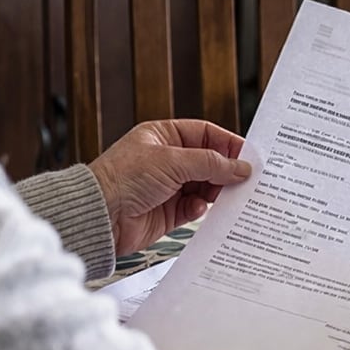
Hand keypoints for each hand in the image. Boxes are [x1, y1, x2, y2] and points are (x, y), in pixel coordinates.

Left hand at [88, 120, 251, 254]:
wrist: (100, 215)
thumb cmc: (124, 178)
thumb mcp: (172, 161)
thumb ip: (210, 163)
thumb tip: (241, 166)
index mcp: (164, 137)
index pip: (205, 134)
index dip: (228, 144)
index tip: (249, 156)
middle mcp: (167, 160)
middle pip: (208, 162)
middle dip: (226, 171)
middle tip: (247, 180)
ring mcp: (168, 186)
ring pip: (205, 187)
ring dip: (216, 192)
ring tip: (228, 196)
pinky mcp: (167, 212)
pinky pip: (194, 209)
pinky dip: (200, 209)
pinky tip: (198, 209)